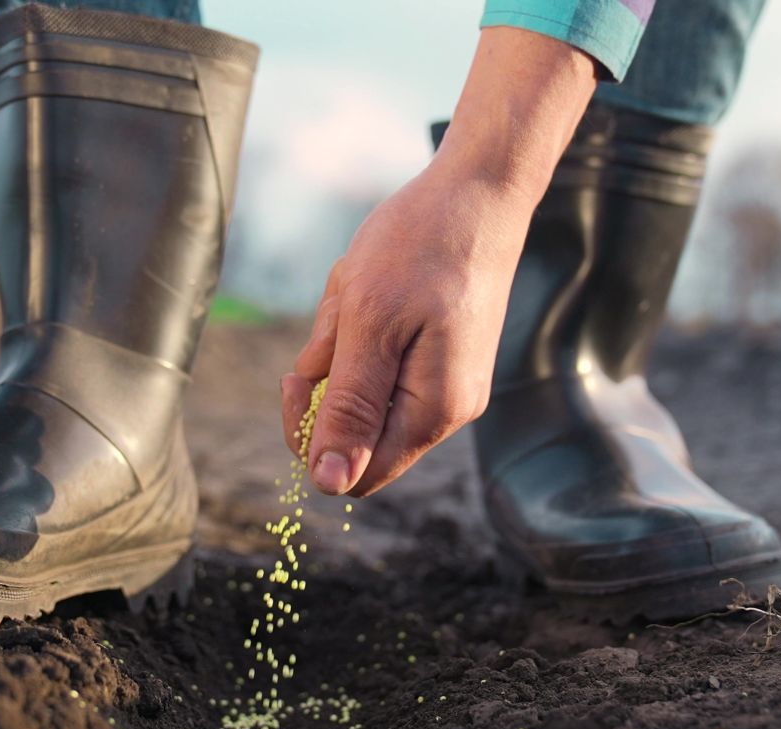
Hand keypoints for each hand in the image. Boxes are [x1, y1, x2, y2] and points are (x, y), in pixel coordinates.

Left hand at [280, 159, 530, 495]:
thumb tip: (330, 484)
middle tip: (333, 324)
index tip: (300, 376)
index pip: (353, 474)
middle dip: (328, 384)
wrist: (480, 190)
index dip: (311, 437)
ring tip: (360, 292)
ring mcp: (449, 385)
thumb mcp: (369, 324)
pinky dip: (363, 333)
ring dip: (344, 350)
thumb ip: (349, 408)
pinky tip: (374, 289)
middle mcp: (447, 411)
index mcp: (433, 413)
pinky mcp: (443, 360)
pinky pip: (382, 367)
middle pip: (358, 436)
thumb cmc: (423, 245)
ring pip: (365, 395)